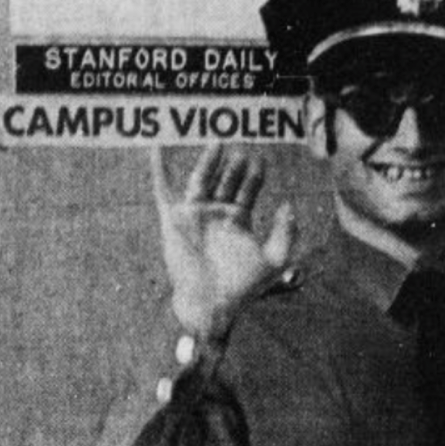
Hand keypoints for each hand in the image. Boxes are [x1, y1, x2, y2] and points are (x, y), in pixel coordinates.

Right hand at [150, 144, 296, 338]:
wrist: (211, 303)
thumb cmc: (243, 287)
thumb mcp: (275, 259)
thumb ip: (285, 232)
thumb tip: (288, 205)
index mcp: (238, 222)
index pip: (247, 190)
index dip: (255, 175)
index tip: (261, 160)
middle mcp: (216, 215)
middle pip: (226, 181)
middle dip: (235, 166)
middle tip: (244, 147)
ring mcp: (194, 215)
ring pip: (202, 179)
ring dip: (209, 161)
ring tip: (219, 142)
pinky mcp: (174, 220)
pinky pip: (163, 190)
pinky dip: (159, 169)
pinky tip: (156, 148)